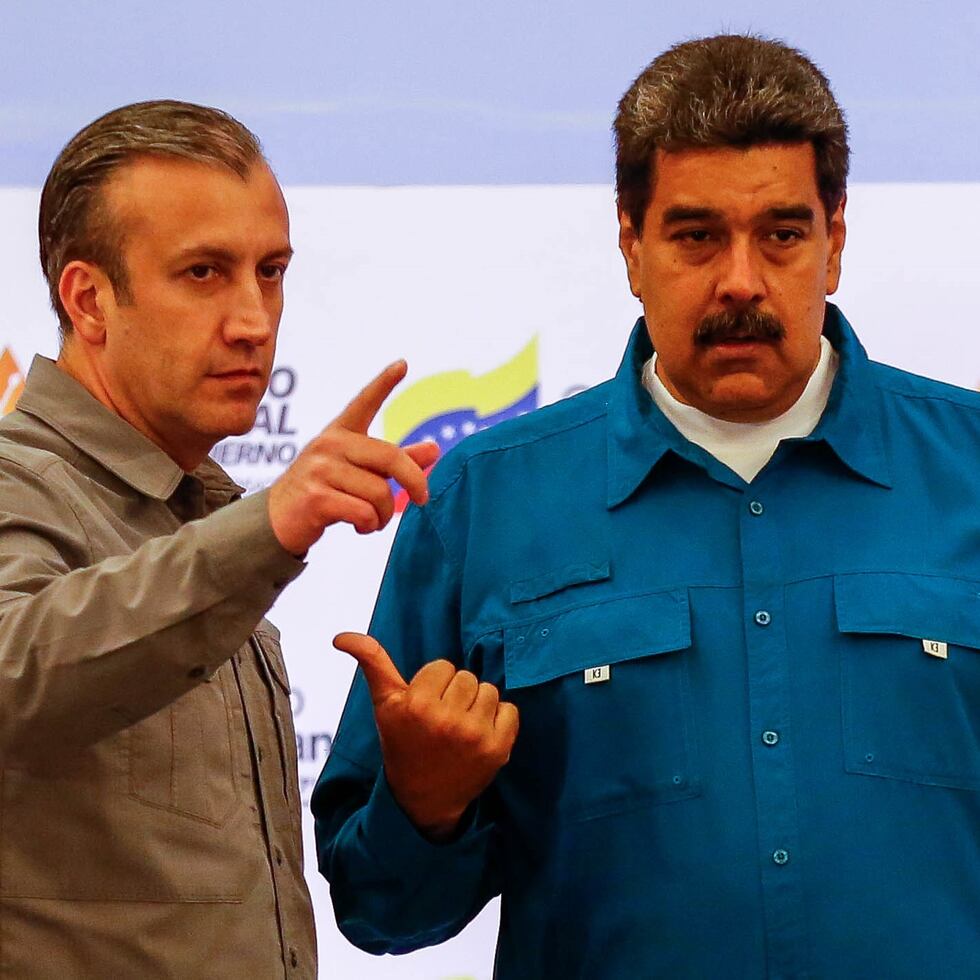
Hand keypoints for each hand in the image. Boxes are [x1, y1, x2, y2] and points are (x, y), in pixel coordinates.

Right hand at [268, 361, 439, 553]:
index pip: (364, 402)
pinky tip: (361, 527)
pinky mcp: (315, 497)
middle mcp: (329, 444)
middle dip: (414, 482)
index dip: (384, 383)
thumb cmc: (325, 491)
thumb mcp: (358, 471)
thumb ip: (396, 461)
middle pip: (391, 458)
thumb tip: (435, 449)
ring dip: (384, 515)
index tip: (403, 364)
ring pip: (379, 492)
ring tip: (372, 520)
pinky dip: (370, 525)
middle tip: (422, 499)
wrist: (278, 520)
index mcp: (340, 433)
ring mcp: (320, 469)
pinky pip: (364, 512)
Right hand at [334, 632, 518, 838]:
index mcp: (416, 705)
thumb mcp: (384, 705)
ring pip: (489, 690)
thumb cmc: (403, 744)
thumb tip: (341, 636)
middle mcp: (445, 720)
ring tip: (460, 728)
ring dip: (478, 705)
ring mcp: (474, 736)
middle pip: (467, 677)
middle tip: (442, 720)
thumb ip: (372, 663)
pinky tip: (480, 737)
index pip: (442, 667)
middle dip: (456, 694)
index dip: (434, 685)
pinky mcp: (498, 750)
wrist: (423, 801)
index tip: (424, 708)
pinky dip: (500, 720)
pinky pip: (511, 710)